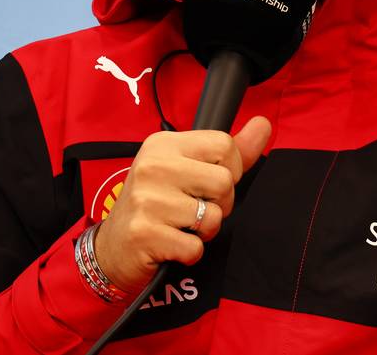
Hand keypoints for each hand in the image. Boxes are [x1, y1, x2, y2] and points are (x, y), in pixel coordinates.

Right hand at [93, 116, 270, 292]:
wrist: (113, 247)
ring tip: (181, 226)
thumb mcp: (187, 168)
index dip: (229, 171)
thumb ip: (231, 150)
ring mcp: (147, 200)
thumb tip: (263, 124)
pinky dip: (190, 252)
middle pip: (225, 182)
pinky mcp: (145, 233)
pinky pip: (196, 247)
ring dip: (205, 231)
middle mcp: (153, 166)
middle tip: (194, 209)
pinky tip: (170, 244)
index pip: (225, 145)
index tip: (208, 184)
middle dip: (220, 204)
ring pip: (213, 217)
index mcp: (164, 144)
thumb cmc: (156, 203)